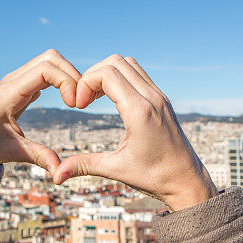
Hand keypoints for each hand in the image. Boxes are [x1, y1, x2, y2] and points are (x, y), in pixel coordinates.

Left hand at [0, 49, 80, 174]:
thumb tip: (60, 171)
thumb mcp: (13, 152)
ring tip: (76, 100)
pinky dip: (61, 79)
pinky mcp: (22, 85)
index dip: (66, 82)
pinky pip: (46, 71)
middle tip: (80, 101)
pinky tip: (67, 99)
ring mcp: (17, 80)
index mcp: (10, 92)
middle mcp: (14, 80)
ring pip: (49, 61)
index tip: (74, 106)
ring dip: (68, 76)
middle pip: (51, 58)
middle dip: (72, 75)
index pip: (45, 70)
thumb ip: (38, 157)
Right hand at [53, 54, 216, 210]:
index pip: (107, 73)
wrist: (187, 181)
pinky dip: (120, 78)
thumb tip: (55, 175)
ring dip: (107, 74)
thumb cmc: (155, 177)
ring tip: (94, 98)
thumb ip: (84, 165)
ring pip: (129, 64)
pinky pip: (139, 75)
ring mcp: (159, 97)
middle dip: (92, 75)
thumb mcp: (117, 170)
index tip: (79, 106)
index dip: (85, 83)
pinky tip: (111, 100)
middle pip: (116, 61)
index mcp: (140, 112)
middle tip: (83, 100)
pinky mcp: (162, 100)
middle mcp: (152, 98)